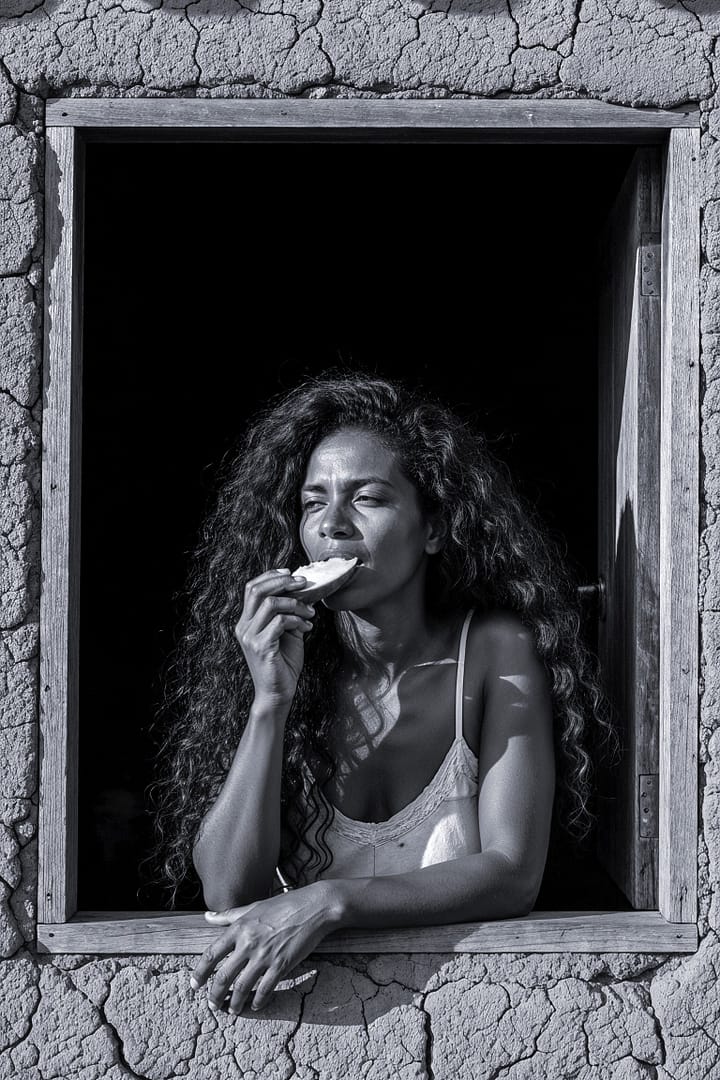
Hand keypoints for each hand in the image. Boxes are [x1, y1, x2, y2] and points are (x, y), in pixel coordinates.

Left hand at [190, 883, 340, 1013]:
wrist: (314, 907)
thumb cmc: (284, 905)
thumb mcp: (253, 907)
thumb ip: (229, 915)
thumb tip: (207, 917)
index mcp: (239, 928)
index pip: (211, 954)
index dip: (200, 972)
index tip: (195, 985)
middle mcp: (248, 943)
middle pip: (223, 976)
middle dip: (214, 995)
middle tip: (212, 1004)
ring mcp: (265, 955)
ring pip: (242, 987)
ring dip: (234, 1003)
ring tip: (231, 1010)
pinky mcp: (282, 965)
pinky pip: (265, 989)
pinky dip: (259, 1001)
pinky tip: (256, 1006)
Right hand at [234, 569, 315, 708]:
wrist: (278, 694)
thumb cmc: (283, 664)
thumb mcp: (287, 633)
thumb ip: (289, 613)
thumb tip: (303, 592)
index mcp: (247, 621)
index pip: (252, 588)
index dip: (271, 576)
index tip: (291, 574)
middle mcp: (244, 626)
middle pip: (257, 590)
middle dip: (283, 582)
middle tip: (304, 584)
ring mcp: (250, 636)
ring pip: (271, 604)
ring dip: (295, 603)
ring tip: (310, 613)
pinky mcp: (261, 646)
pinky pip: (281, 622)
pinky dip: (298, 620)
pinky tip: (307, 628)